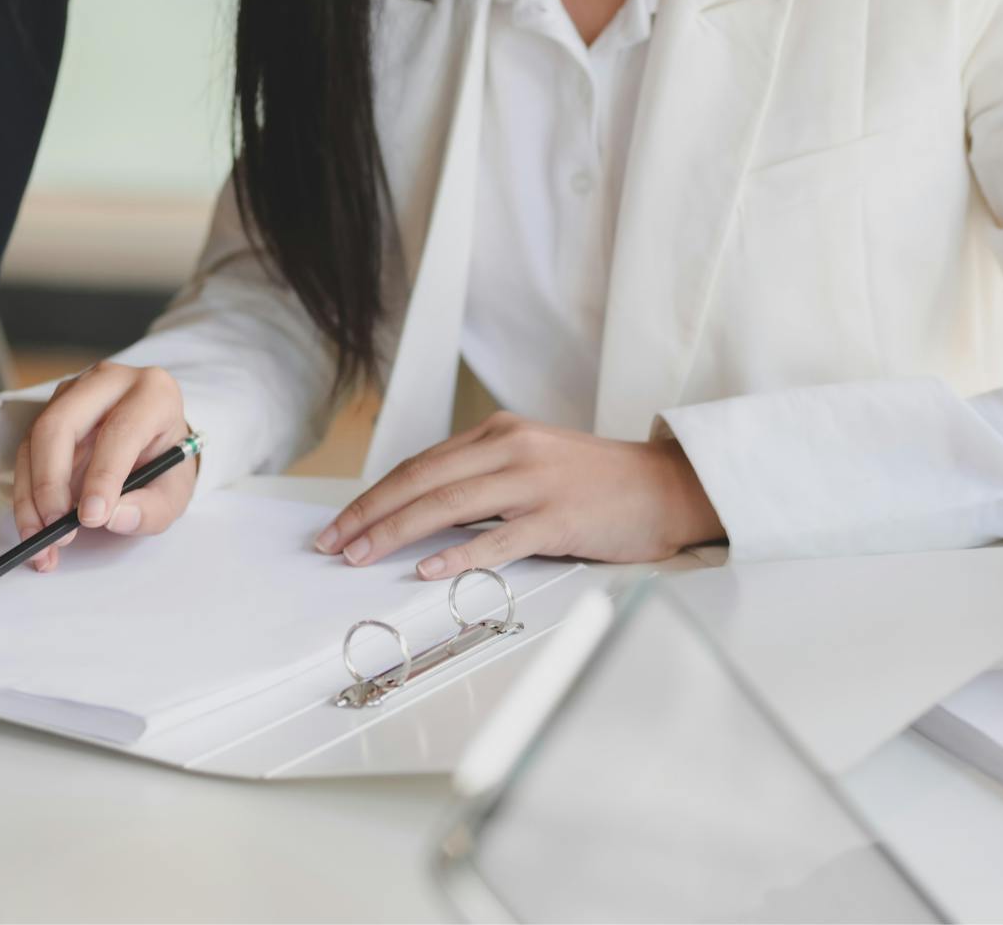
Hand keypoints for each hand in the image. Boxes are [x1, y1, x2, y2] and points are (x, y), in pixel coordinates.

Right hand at [11, 362, 197, 571]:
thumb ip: (152, 509)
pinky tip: (34, 526)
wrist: (155, 442)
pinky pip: (25, 452)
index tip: (91, 518)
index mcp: (153, 394)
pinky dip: (25, 494)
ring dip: (30, 495)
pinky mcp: (50, 410)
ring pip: (35, 438)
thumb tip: (114, 518)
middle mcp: (109, 382)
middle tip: (56, 527)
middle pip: (61, 425)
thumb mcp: (175, 491)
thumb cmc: (165, 462)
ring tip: (40, 539)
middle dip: (51, 482)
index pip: (121, 430)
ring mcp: (74, 392)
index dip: (103, 475)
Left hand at [316, 412, 724, 578]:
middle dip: (370, 513)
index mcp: (499, 433)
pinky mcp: (560, 519)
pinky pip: (498, 539)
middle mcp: (512, 449)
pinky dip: (457, 555)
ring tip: (360, 555)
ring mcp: (536, 483)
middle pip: (422, 480)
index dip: (374, 495)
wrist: (669, 487)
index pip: (420, 464)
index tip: (340, 523)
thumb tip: (419, 516)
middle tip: (332, 543)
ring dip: (396, 532)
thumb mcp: (532, 462)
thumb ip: (482, 478)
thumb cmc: (596, 483)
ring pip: (448, 505)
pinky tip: (425, 570)